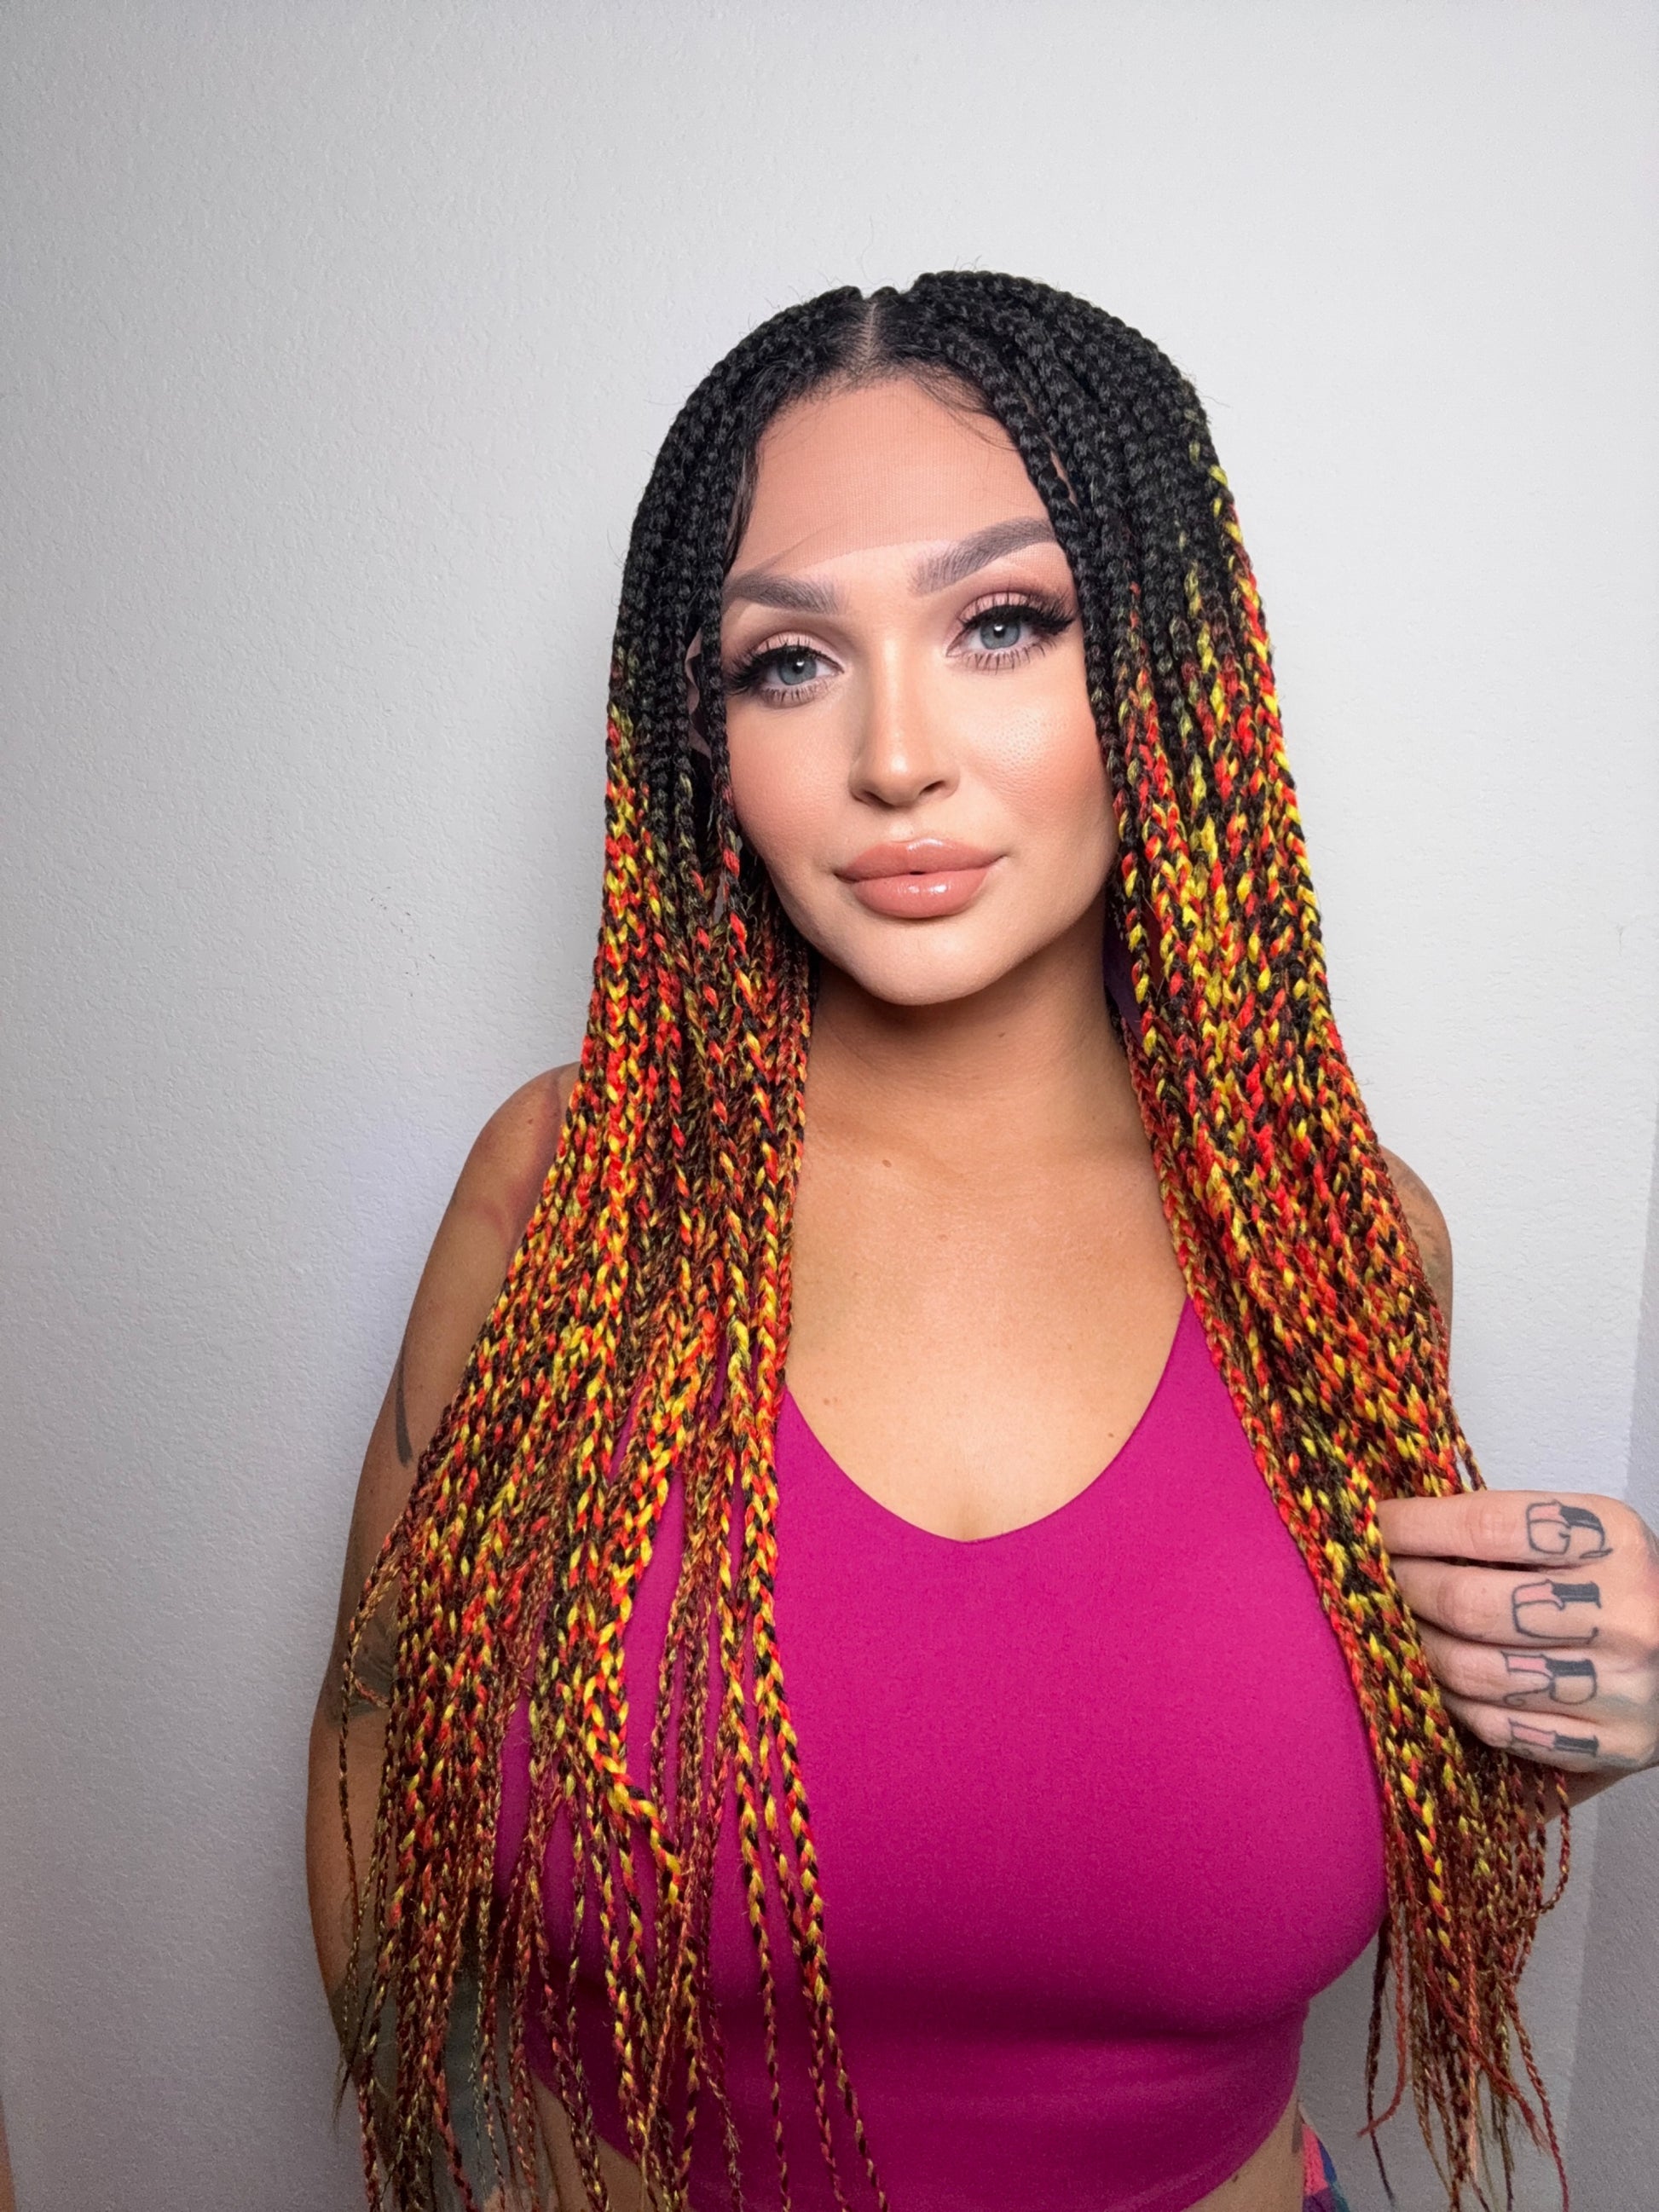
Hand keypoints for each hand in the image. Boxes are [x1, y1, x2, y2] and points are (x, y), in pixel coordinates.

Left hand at [1377, 1490, 1658, 1782]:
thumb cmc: (1615, 1586)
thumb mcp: (1580, 1537)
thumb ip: (1503, 1535)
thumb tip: (1391, 1527)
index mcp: (1613, 1539)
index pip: (1485, 1526)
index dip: (1411, 1526)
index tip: (1370, 1524)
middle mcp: (1625, 1612)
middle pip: (1469, 1602)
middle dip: (1401, 1587)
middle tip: (1371, 1580)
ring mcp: (1622, 1686)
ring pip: (1475, 1672)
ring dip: (1416, 1648)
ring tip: (1393, 1629)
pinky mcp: (1613, 1745)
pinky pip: (1501, 1727)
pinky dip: (1454, 1703)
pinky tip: (1438, 1680)